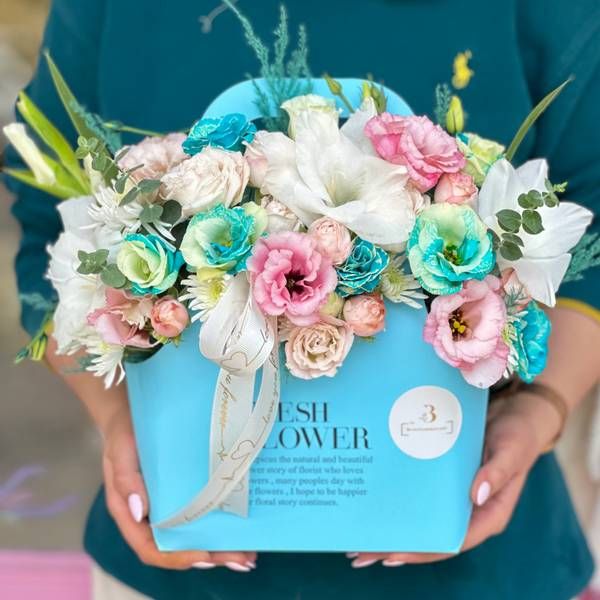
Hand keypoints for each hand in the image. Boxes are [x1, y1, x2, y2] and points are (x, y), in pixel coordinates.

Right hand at [102, 404, 256, 571]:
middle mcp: (151, 515)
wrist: (131, 411)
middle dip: (211, 556)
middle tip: (241, 559)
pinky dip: (220, 521)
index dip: (178, 557)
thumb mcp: (120, 452)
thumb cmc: (123, 433)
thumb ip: (126, 480)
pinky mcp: (183, 490)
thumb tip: (141, 512)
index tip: (205, 555)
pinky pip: (201, 511)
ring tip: (249, 553)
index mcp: (131, 514)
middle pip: (179, 547)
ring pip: (193, 534)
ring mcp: (168, 504)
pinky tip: (242, 523)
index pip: (152, 548)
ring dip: (220, 546)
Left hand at [348, 390, 561, 567]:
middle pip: (431, 537)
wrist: (517, 412)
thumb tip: (475, 495)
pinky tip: (376, 502)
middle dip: (397, 547)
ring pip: (423, 520)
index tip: (391, 555)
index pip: (452, 541)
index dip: (422, 550)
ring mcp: (457, 497)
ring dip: (394, 529)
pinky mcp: (447, 480)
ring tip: (358, 540)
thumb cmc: (518, 433)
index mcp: (489, 514)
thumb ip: (496, 472)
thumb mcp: (511, 449)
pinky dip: (400, 502)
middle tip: (360, 553)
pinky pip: (422, 497)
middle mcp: (470, 511)